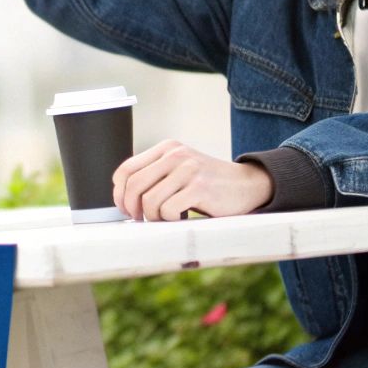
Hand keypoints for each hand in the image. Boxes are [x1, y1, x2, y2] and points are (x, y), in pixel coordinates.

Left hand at [112, 140, 273, 221]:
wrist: (247, 185)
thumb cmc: (209, 184)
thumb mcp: (180, 170)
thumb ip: (155, 175)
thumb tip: (123, 198)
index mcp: (167, 148)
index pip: (126, 169)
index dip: (119, 193)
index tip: (124, 208)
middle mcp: (176, 155)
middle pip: (134, 185)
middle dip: (132, 208)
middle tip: (140, 219)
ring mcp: (188, 170)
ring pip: (150, 201)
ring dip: (154, 217)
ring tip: (167, 218)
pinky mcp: (200, 187)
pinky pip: (168, 210)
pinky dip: (170, 220)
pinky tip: (182, 217)